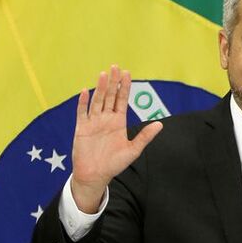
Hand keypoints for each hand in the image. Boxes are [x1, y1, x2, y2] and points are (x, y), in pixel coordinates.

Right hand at [70, 65, 162, 211]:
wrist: (96, 175)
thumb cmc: (114, 163)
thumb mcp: (133, 150)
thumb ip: (145, 136)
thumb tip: (160, 124)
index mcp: (118, 122)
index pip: (122, 100)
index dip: (125, 87)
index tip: (127, 73)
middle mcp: (106, 119)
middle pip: (110, 96)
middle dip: (113, 82)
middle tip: (115, 67)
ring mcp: (93, 122)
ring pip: (97, 101)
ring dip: (100, 88)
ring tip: (104, 75)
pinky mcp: (81, 128)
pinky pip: (82, 113)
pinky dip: (83, 102)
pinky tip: (86, 91)